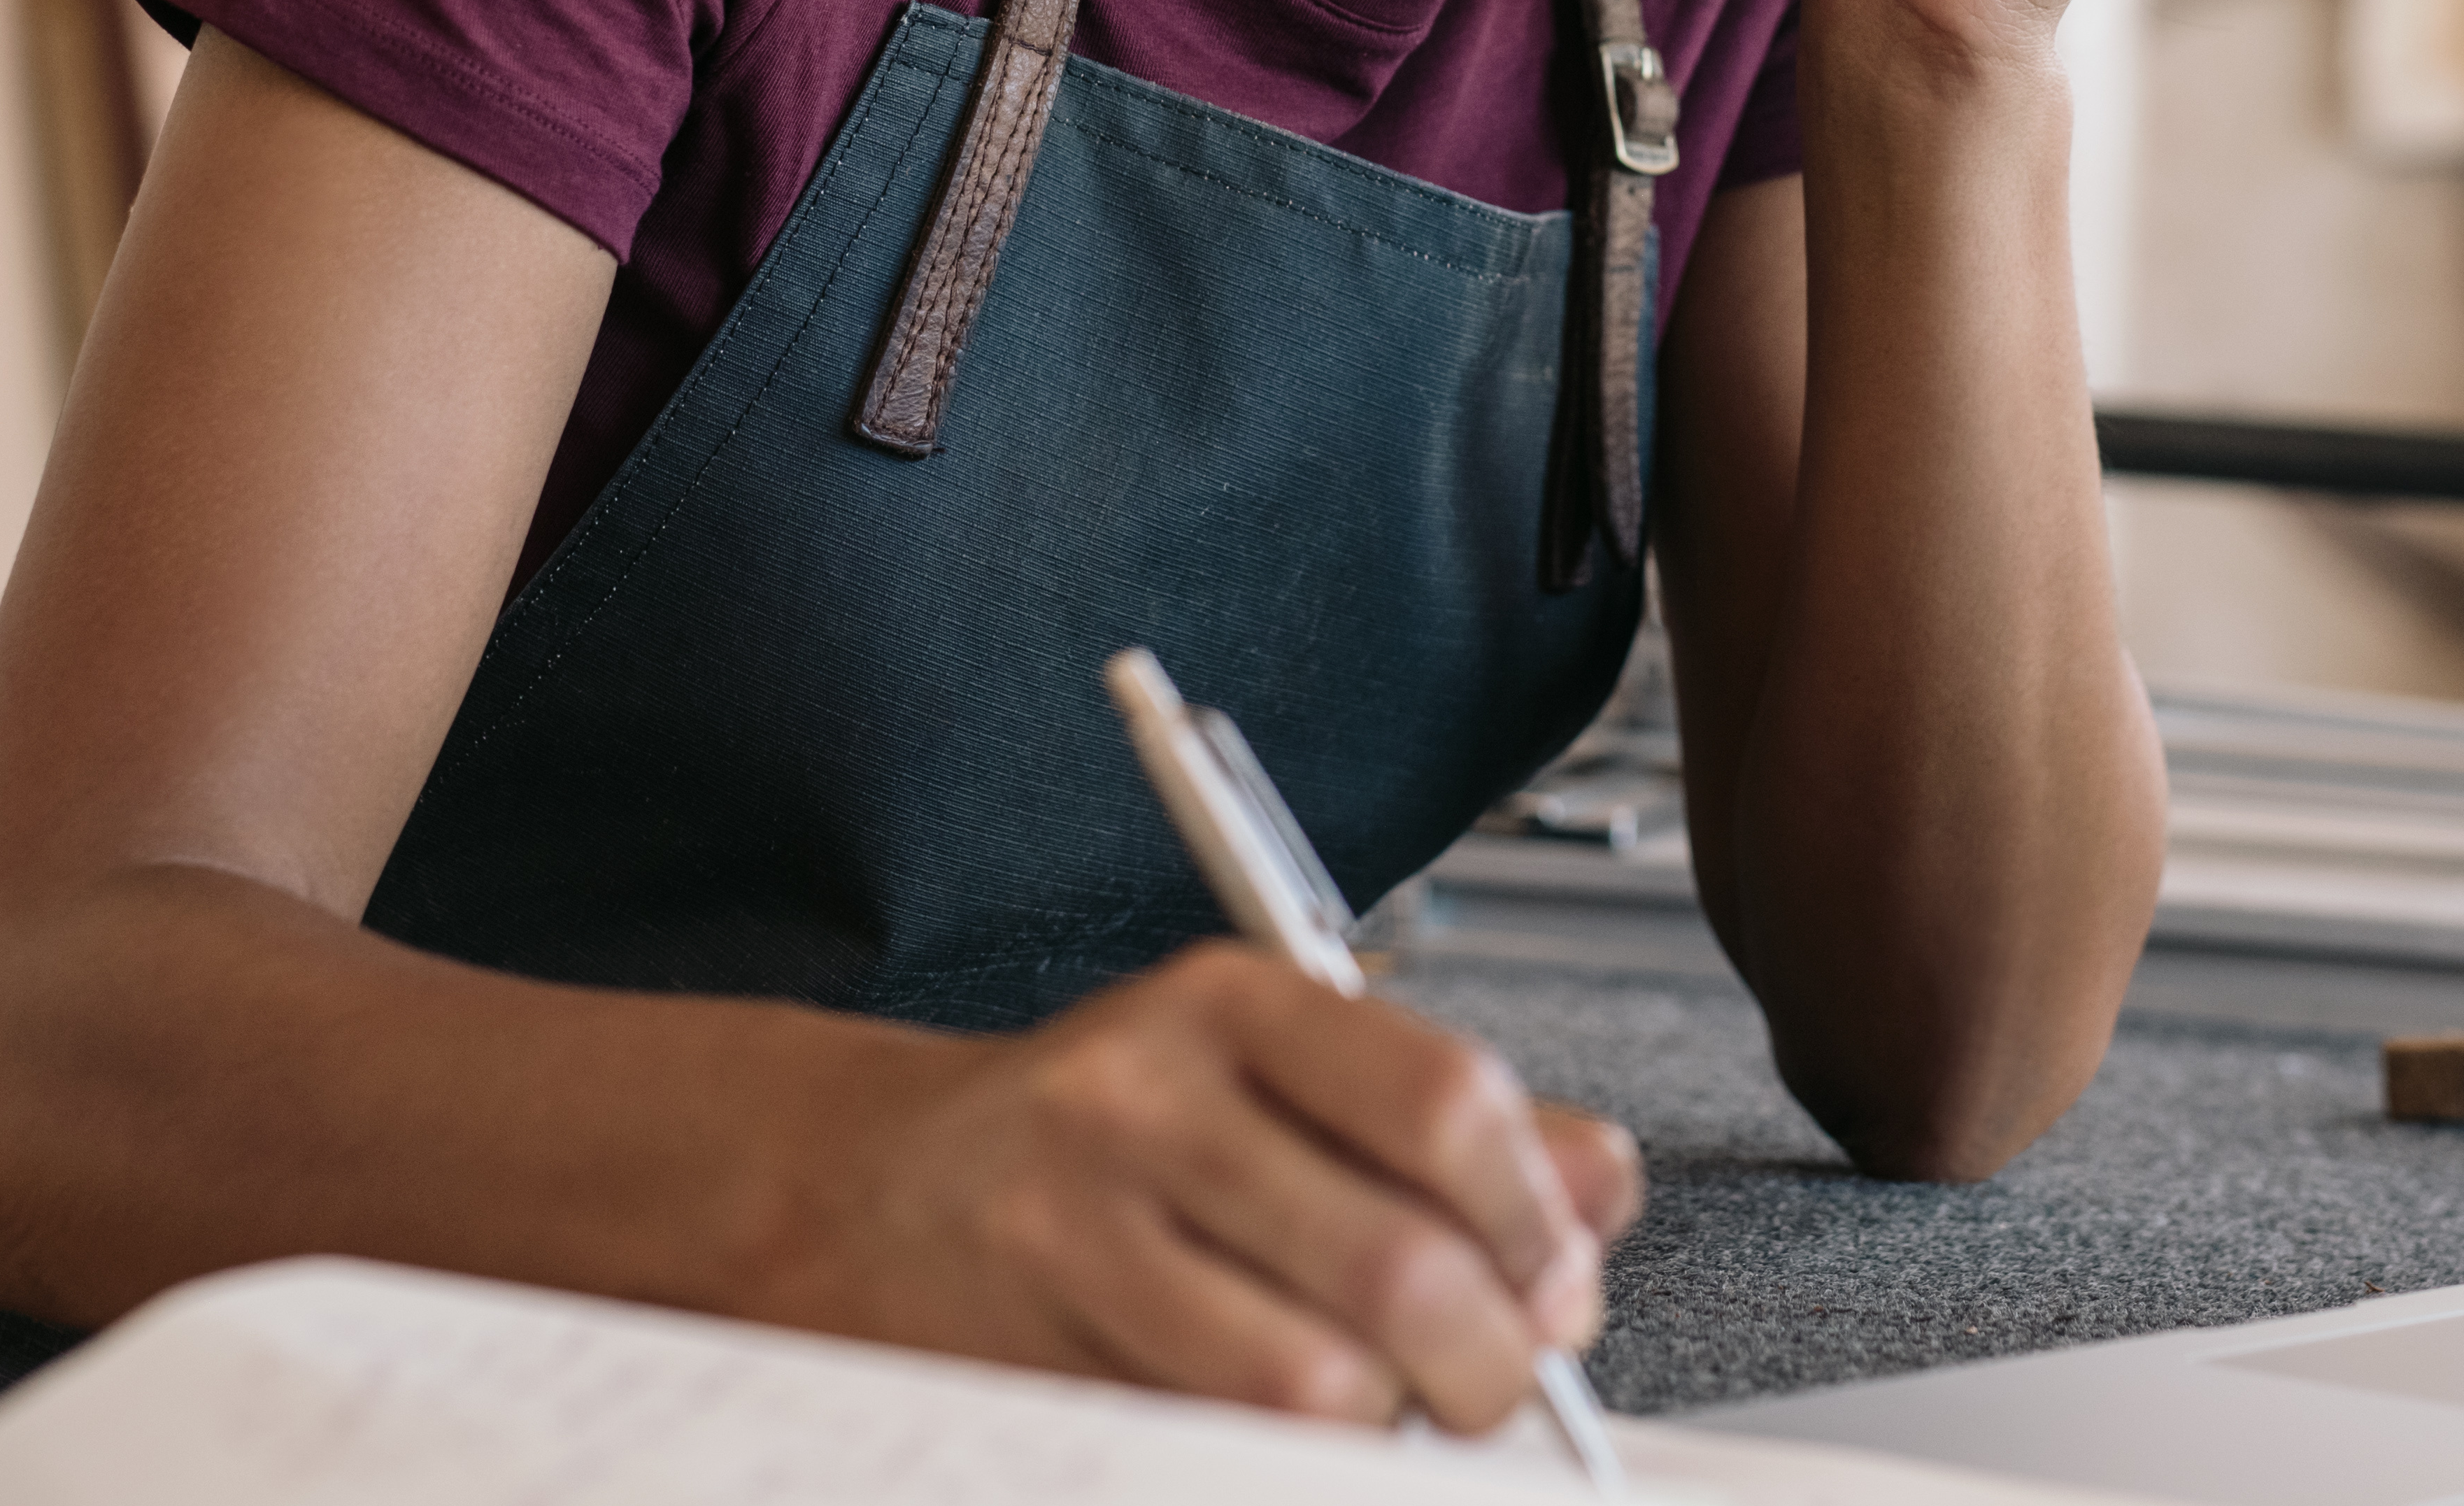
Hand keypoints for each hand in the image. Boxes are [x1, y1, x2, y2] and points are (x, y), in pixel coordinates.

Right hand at [766, 945, 1643, 1432]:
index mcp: (1228, 1003)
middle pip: (1396, 1266)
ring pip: (1309, 1384)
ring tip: (1376, 1409)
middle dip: (1486, 1364)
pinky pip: (1203, 1441)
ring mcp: (1067, 1232)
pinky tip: (1278, 1431)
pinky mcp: (1021, 1359)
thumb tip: (1603, 1190)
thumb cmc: (1101, 1132)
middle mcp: (1141, 1099)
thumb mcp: (1273, 1073)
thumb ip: (1449, 1126)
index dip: (1533, 1217)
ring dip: (1382, 1429)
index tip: (1559, 1283)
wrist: (860, 1187)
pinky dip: (1278, 1460)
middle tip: (1491, 1386)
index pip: (1442, 1100)